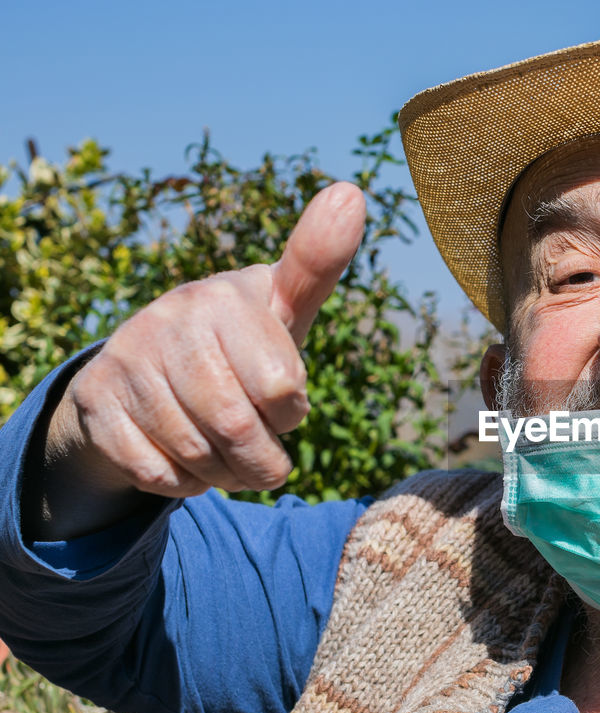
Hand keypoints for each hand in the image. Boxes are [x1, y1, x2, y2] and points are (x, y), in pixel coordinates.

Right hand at [34, 182, 364, 530]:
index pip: (281, 389)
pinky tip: (185, 459)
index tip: (281, 397)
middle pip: (239, 429)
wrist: (148, 371)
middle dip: (260, 459)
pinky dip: (182, 482)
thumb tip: (352, 192)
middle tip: (261, 453)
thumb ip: (318, 263)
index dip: (289, 411)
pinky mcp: (96, 398)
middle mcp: (171, 317)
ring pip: (196, 455)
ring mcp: (129, 356)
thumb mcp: (284, 307)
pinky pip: (155, 472)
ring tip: (226, 455)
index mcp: (227, 295)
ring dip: (223, 474)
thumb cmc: (240, 342)